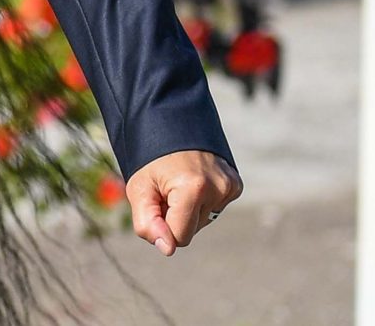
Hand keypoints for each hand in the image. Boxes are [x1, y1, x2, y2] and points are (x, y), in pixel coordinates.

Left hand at [125, 149, 240, 253]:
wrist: (171, 125)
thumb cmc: (150, 159)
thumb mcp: (138, 188)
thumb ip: (147, 222)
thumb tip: (167, 249)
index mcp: (193, 188)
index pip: (180, 238)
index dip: (162, 228)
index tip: (155, 204)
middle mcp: (217, 188)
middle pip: (192, 230)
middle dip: (175, 217)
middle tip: (165, 190)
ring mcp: (230, 186)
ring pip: (204, 221)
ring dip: (188, 209)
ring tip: (178, 183)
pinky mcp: (236, 184)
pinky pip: (215, 208)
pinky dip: (202, 201)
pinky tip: (193, 182)